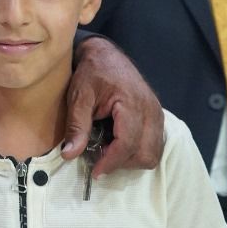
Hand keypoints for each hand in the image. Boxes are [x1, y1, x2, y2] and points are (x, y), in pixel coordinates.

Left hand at [63, 36, 164, 175]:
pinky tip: (117, 143)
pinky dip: (137, 151)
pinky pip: (154, 145)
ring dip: (131, 159)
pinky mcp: (157, 117)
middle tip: (100, 159)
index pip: (128, 143)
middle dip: (122, 163)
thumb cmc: (92, 72)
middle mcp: (151, 110)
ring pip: (153, 153)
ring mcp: (157, 114)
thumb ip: (76, 126)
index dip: (111, 162)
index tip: (95, 172)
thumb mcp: (78, 96)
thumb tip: (69, 154)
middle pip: (146, 154)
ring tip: (108, 150)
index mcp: (132, 103)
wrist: (106, 55)